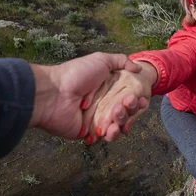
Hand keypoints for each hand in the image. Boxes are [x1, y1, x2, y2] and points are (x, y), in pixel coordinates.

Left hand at [29, 52, 145, 140]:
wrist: (54, 93)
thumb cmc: (76, 74)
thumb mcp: (101, 60)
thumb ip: (121, 61)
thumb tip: (137, 67)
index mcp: (106, 88)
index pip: (127, 96)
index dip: (136, 99)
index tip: (141, 99)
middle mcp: (102, 103)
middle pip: (125, 111)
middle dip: (130, 109)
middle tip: (127, 104)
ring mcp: (96, 118)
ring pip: (118, 124)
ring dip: (122, 121)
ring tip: (117, 115)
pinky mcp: (89, 132)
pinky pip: (105, 136)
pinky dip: (111, 134)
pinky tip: (112, 129)